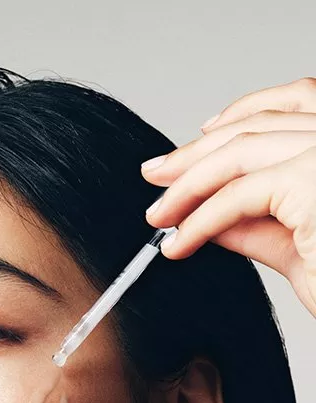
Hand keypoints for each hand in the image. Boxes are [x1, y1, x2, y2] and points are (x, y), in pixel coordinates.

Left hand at [141, 76, 315, 317]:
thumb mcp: (295, 241)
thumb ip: (254, 220)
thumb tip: (206, 211)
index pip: (288, 106)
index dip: (236, 118)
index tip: (195, 142)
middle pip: (256, 127)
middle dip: (196, 153)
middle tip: (156, 176)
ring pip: (239, 155)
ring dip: (188, 186)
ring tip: (159, 215)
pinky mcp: (310, 182)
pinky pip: (235, 198)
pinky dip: (198, 220)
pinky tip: (179, 242)